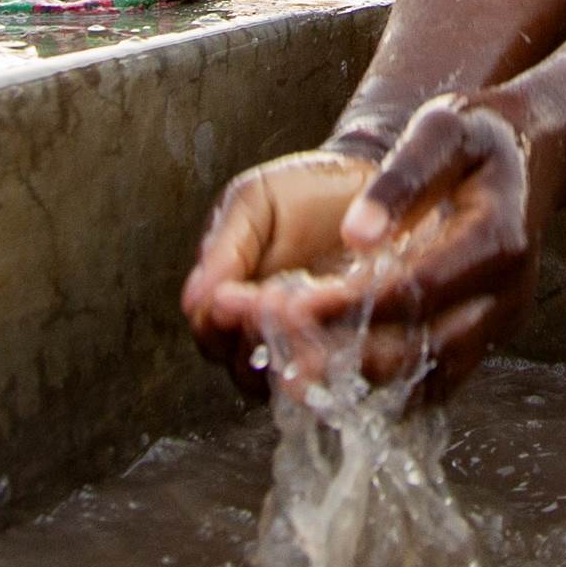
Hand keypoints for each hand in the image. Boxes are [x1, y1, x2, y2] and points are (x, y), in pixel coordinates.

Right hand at [181, 148, 379, 396]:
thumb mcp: (254, 203)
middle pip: (245, 369)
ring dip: (293, 354)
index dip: (215, 323)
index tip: (226, 299)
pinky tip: (341, 330)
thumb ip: (225, 248)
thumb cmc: (304, 192)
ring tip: (304, 315)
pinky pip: (346, 375)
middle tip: (271, 303)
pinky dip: (339, 359)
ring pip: (289, 381)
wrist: (372, 185)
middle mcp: (268, 335)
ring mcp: (312, 348)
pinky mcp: (361, 351)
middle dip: (254, 340)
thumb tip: (193, 300)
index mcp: (231, 302)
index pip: (209, 333)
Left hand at [274, 92, 553, 401]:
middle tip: (279, 347)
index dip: (351, 304)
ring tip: (293, 368)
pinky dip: (379, 387)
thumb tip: (355, 235)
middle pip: (421, 351)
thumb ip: (401, 180)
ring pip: (424, 381)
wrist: (529, 157)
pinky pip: (429, 384)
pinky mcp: (481, 342)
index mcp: (497, 241)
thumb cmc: (478, 138)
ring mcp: (495, 326)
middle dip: (344, 356)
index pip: (417, 289)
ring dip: (357, 383)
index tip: (291, 304)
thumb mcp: (441, 132)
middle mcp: (504, 297)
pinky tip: (329, 372)